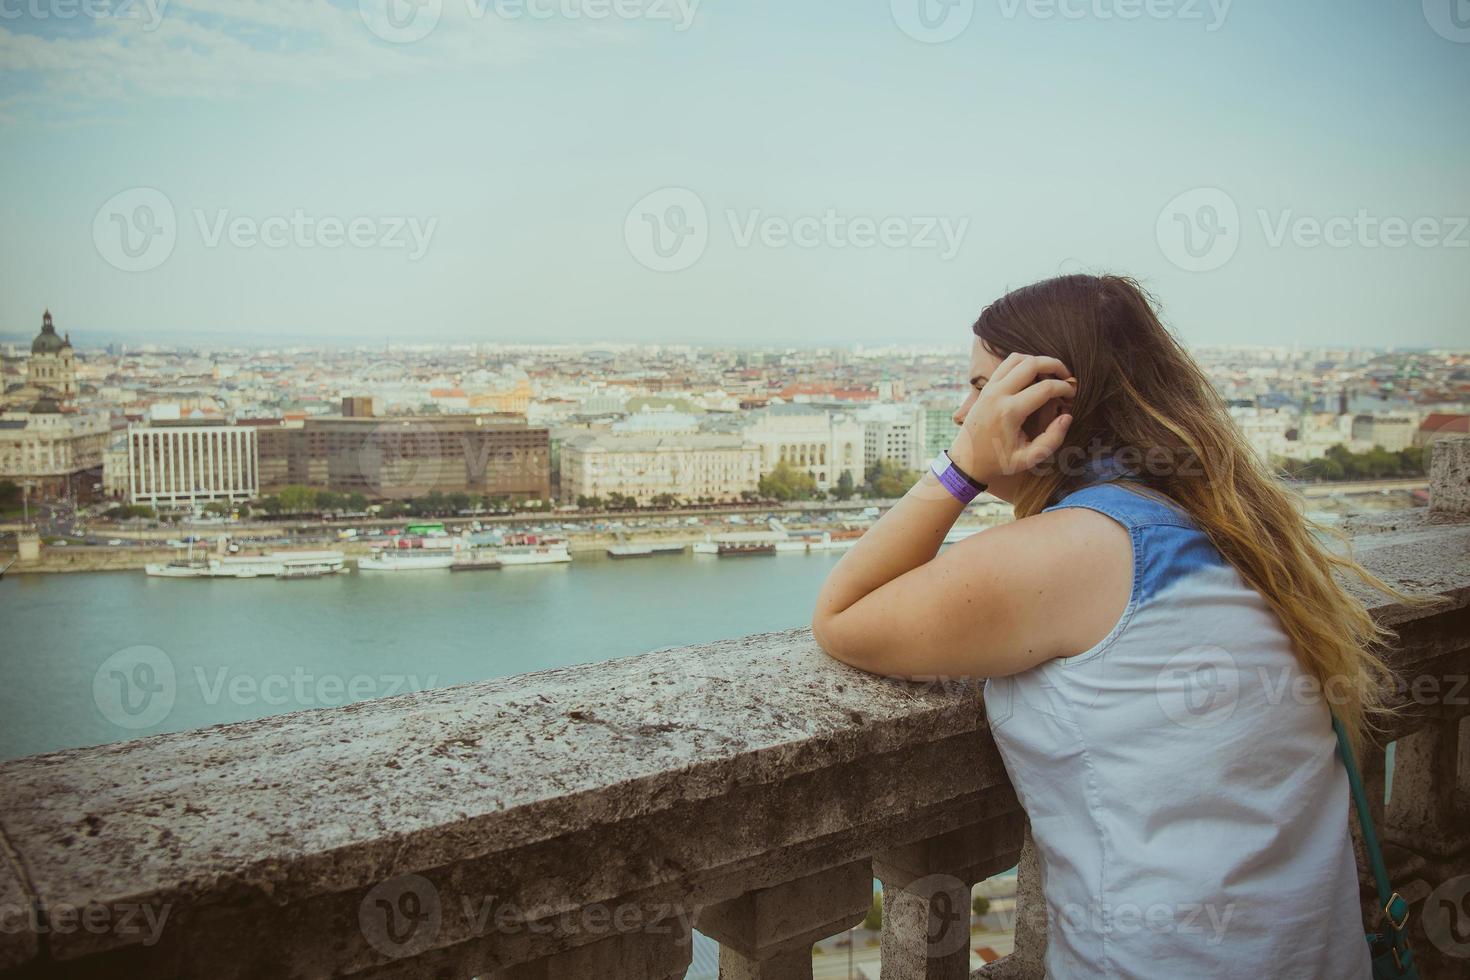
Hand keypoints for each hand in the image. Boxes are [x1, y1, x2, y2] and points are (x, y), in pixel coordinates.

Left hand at [948, 353, 1074, 483]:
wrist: (966, 460)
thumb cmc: (998, 461)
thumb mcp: (1029, 459)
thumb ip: (1052, 439)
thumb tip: (1067, 416)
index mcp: (1009, 412)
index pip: (1045, 388)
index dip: (1065, 388)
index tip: (1073, 394)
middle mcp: (998, 394)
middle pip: (1031, 364)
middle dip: (1055, 365)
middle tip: (1068, 376)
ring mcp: (989, 388)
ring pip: (1017, 358)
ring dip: (1037, 361)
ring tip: (1051, 373)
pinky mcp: (986, 387)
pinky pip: (1006, 364)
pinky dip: (1023, 363)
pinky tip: (1034, 376)